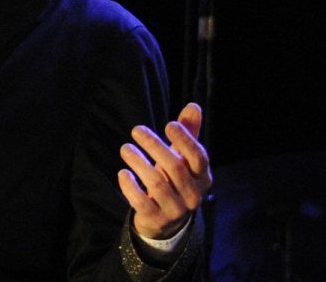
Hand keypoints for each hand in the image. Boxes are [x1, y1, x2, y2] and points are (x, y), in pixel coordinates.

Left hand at [117, 102, 212, 238]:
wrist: (165, 219)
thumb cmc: (174, 179)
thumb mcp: (182, 158)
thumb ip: (188, 133)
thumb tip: (193, 106)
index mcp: (203, 178)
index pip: (199, 157)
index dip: (185, 140)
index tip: (169, 124)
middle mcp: (193, 195)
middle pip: (174, 167)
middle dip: (154, 145)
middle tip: (136, 130)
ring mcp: (175, 210)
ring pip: (156, 183)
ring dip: (139, 162)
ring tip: (125, 148)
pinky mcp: (156, 219)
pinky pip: (142, 202)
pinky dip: (130, 187)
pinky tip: (122, 172)